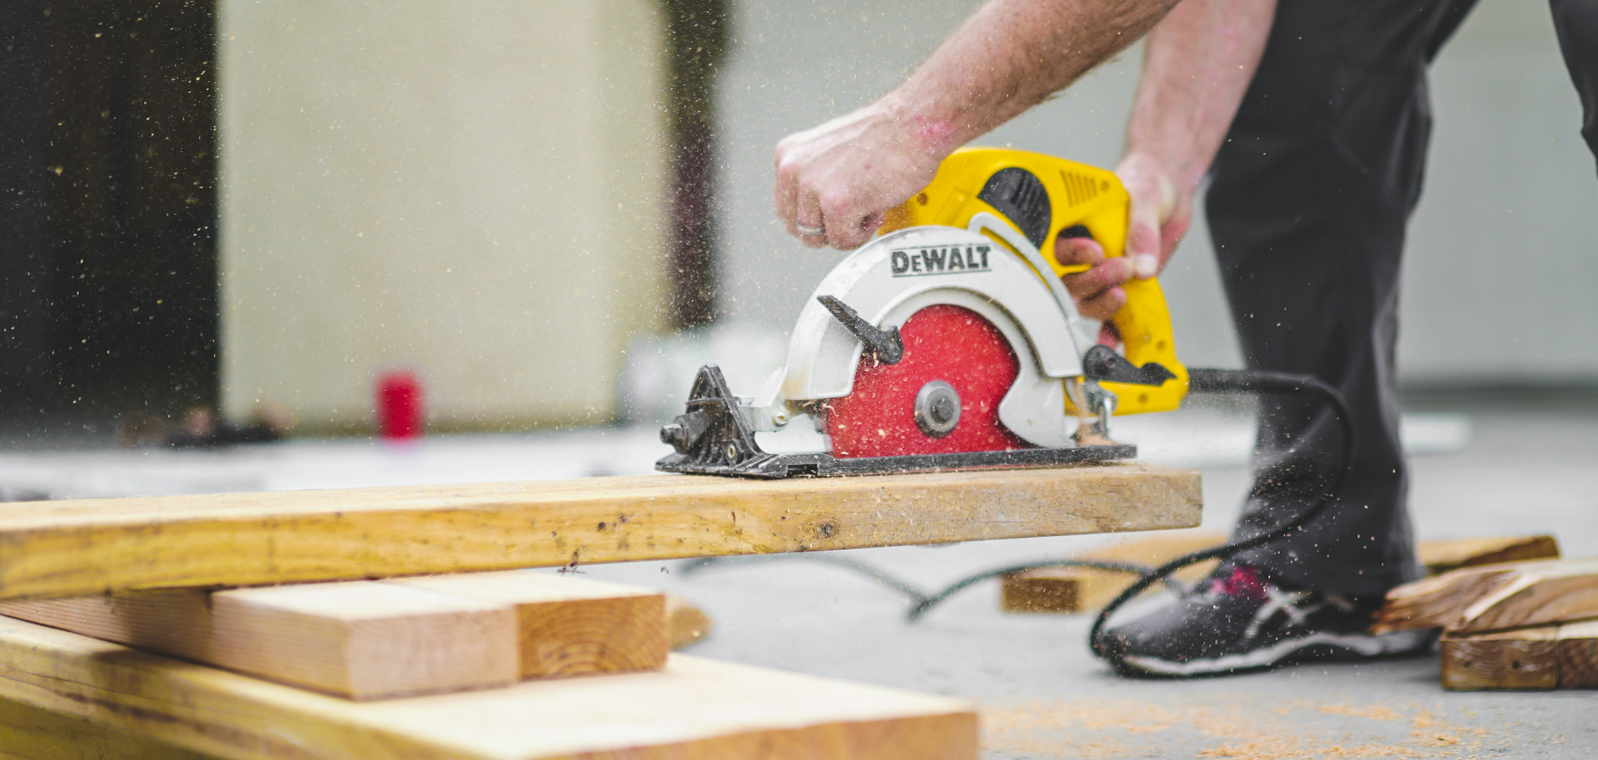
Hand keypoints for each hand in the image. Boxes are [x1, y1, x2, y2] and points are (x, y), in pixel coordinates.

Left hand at [773, 101, 947, 249]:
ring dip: (845, 230)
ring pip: (818, 238)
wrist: (913, 125)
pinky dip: (862, 234)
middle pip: (798, 228)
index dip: (813, 216)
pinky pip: (842, 240)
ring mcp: (813, 187)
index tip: (832, 213)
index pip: (785, 208)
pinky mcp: (837, 205)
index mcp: (788, 155)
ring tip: (865, 208)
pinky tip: (874, 210)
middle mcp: (793, 169)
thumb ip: (813, 176)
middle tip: (852, 214)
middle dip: (826, 228)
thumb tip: (812, 207)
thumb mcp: (829, 149)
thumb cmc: (883, 134)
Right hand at [1055, 152, 1192, 322]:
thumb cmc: (1148, 183)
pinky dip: (1109, 332)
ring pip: (1083, 300)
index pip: (1057, 247)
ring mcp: (1098, 273)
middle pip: (1067, 280)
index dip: (1071, 255)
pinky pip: (1108, 316)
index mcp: (1074, 224)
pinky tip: (1112, 342)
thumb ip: (1142, 230)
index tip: (1095, 251)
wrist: (1171, 195)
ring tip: (1121, 294)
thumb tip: (1142, 266)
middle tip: (1119, 269)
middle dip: (1090, 281)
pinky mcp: (1117, 288)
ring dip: (1099, 303)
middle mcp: (1081, 254)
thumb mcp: (1146, 196)